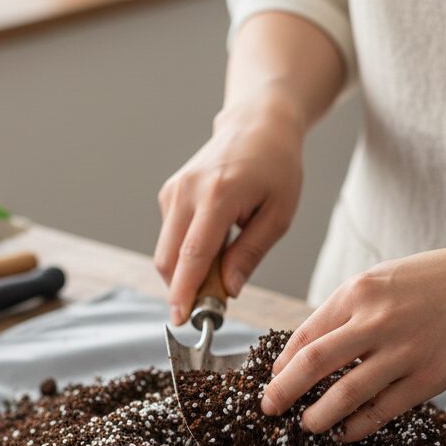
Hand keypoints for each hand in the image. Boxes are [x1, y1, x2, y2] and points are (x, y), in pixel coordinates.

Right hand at [155, 93, 303, 323]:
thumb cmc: (276, 168)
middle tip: (211, 307)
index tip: (181, 319)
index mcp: (218, 195)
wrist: (256, 126)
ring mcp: (174, 191)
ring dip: (186, 272)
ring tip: (222, 270)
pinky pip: (171, 237)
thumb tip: (227, 289)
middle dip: (183, 289)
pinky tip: (215, 244)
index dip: (185, 291)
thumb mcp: (279, 214)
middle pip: (169, 258)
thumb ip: (251, 253)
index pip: (193, 254)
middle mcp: (187, 191)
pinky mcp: (169, 193)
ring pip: (166, 251)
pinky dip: (187, 253)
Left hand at [260, 239, 445, 440]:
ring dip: (318, 416)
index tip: (273, 380)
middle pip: (313, 365)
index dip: (282, 364)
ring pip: (344, 395)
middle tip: (269, 408)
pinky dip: (356, 426)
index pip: (305, 335)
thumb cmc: (424, 283)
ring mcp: (403, 352)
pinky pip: (381, 411)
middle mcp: (377, 321)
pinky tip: (344, 432)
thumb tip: (303, 354)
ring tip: (308, 425)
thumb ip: (342, 313)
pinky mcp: (427, 379)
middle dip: (283, 392)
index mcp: (358, 293)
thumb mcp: (376, 281)